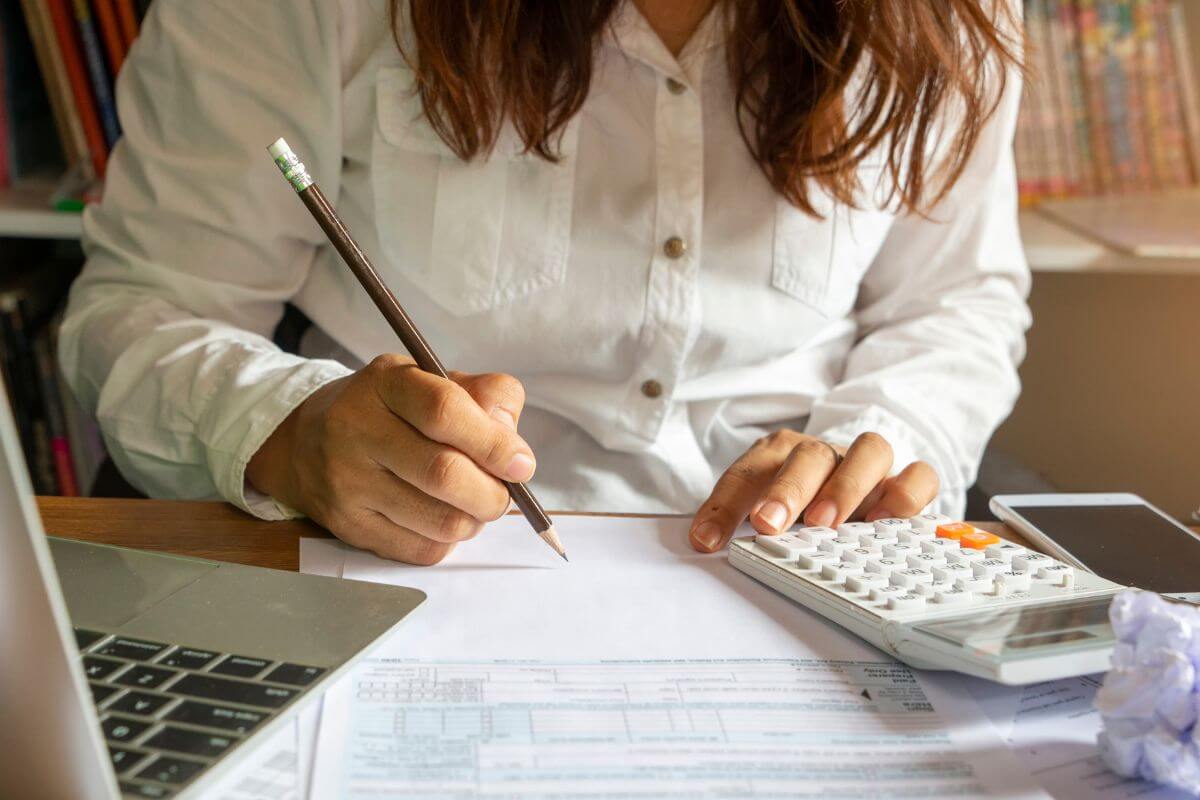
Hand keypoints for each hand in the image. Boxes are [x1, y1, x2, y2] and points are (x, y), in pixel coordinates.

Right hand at [246, 354, 533, 564]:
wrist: (307, 443)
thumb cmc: (391, 410)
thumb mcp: (434, 382)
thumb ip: (486, 398)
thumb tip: (515, 449)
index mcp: (385, 383)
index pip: (444, 411)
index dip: (494, 443)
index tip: (522, 465)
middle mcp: (357, 429)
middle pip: (443, 473)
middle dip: (492, 493)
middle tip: (504, 494)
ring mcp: (347, 482)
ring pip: (439, 521)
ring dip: (475, 520)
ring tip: (474, 505)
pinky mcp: (348, 526)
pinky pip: (421, 550)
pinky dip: (448, 540)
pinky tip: (443, 518)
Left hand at [689, 430, 938, 552]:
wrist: (849, 478)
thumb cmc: (798, 501)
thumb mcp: (761, 509)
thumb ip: (737, 521)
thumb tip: (704, 544)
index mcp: (779, 454)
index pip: (747, 473)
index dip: (724, 505)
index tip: (706, 540)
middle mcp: (825, 453)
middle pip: (809, 455)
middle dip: (787, 490)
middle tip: (768, 523)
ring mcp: (868, 464)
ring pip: (869, 450)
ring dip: (846, 486)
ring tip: (826, 523)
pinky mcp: (905, 481)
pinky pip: (919, 474)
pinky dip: (905, 494)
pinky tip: (885, 522)